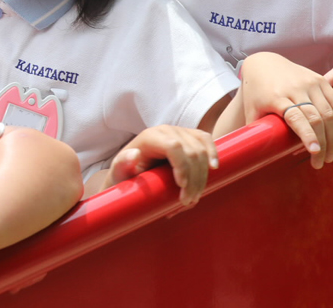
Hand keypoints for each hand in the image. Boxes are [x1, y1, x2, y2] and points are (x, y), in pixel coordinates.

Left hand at [103, 125, 217, 205]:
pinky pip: (205, 140)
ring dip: (202, 176)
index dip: (183, 166)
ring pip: (201, 150)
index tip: (182, 187)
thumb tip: (133, 154)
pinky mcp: (189, 137)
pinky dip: (212, 153)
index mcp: (150, 137)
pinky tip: (214, 168)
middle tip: (187, 201)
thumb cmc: (125, 176)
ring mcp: (179, 132)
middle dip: (194, 178)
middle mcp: (166, 131)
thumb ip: (121, 164)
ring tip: (193, 197)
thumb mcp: (118, 173)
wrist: (131, 174)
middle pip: (191, 150)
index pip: (174, 147)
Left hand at [238, 52, 332, 168]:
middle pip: (316, 117)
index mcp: (277, 97)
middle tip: (322, 162)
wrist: (264, 64)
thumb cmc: (256, 92)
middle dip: (323, 143)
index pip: (296, 117)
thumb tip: (255, 157)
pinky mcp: (320, 79)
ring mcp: (309, 82)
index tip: (315, 152)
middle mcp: (295, 88)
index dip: (308, 135)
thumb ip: (255, 131)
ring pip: (329, 111)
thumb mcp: (252, 111)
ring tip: (330, 154)